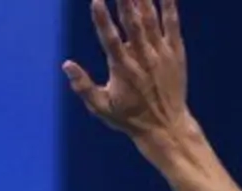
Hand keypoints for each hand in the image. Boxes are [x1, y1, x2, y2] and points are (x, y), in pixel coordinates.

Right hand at [62, 0, 189, 138]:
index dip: (102, 19)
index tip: (96, 0)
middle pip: (132, 23)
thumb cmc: (130, 118)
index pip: (110, 39)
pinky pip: (172, 24)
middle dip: (125, 1)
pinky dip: (168, 7)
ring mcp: (161, 53)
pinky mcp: (175, 53)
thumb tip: (66, 65)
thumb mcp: (101, 107)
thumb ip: (83, 86)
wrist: (166, 126)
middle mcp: (142, 58)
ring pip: (151, 19)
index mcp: (122, 69)